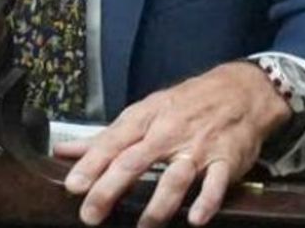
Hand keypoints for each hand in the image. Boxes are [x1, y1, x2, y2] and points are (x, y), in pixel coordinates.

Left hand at [55, 62, 290, 227]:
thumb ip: (105, 137)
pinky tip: (194, 219)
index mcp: (146, 119)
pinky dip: (206, 201)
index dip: (91, 165)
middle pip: (135, 161)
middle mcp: (169, 132)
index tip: (73, 186)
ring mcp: (199, 147)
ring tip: (143, 227)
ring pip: (175, 176)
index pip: (112, 143)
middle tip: (91, 214)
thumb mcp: (144, 112)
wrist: (241, 90)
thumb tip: (63, 151)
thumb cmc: (185, 104)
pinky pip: (216, 182)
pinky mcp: (227, 160)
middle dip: (110, 188)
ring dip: (158, 205)